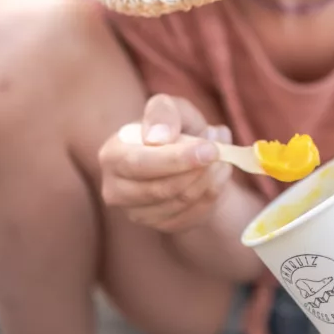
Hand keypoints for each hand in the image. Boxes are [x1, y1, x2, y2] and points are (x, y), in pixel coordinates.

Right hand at [98, 94, 232, 232]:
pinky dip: (212, 192)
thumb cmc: (174, 127)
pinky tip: (218, 173)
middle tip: (221, 152)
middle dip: (196, 171)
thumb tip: (157, 138)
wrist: (190, 157)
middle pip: (160, 189)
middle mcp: (116, 189)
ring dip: (209, 179)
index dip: (176, 158)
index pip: (140, 163)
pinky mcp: (160, 226)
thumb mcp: (170, 108)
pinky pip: (192, 214)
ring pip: (180, 201)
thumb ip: (163, 113)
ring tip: (222, 157)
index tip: (210, 149)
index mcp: (112, 155)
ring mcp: (136, 213)